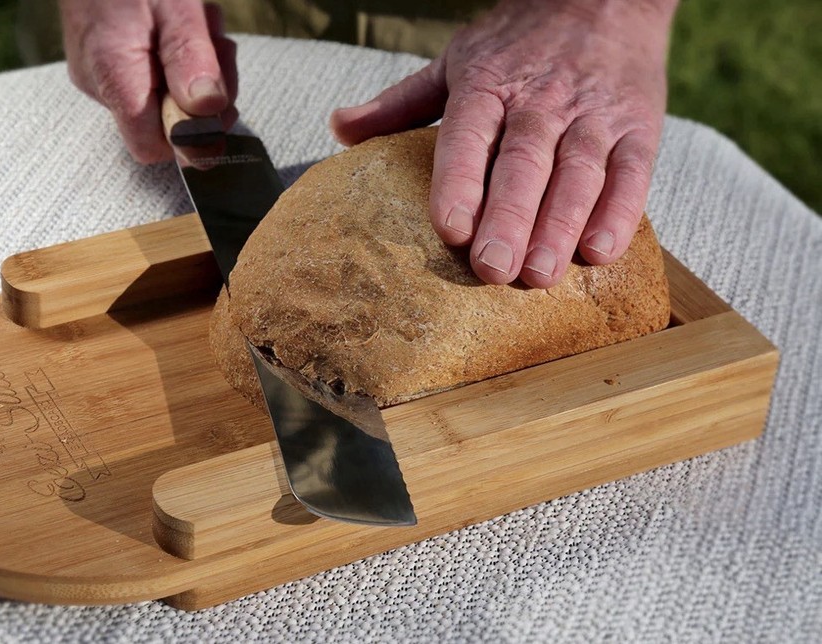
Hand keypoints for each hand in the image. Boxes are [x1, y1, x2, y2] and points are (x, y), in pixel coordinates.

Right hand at [60, 0, 237, 163]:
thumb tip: (207, 113)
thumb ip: (191, 60)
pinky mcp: (108, 64)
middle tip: (218, 50)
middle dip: (204, 93)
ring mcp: (100, 75)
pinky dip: (181, 60)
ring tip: (202, 27)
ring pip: (165, 100)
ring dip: (199, 70)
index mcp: (112, 73)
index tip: (218, 107)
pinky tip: (185, 27)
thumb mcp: (177, 7)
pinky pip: (155, 79)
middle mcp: (100, 83)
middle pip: (165, 124)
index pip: (152, 146)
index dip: (191, 136)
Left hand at [331, 0, 676, 287]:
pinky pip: (633, 173)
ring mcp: (592, 114)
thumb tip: (338, 128)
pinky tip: (599, 252)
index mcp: (488, 84)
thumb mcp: (455, 61)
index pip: (469, 134)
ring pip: (577, 172)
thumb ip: (400, 103)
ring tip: (540, 274)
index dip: (459, 181)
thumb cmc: (518, 42)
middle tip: (492, 269)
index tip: (449, 229)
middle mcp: (540, 100)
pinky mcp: (638, 127)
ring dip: (559, 226)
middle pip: (523, 162)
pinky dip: (620, 212)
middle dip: (508, 217)